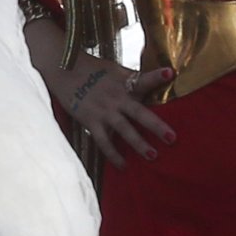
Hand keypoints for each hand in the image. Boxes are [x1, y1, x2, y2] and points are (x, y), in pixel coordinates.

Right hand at [55, 52, 173, 164]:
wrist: (64, 71)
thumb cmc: (93, 70)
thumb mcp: (114, 70)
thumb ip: (132, 79)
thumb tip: (154, 81)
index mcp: (124, 82)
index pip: (142, 79)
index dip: (156, 76)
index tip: (170, 73)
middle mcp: (116, 97)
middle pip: (138, 112)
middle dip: (156, 125)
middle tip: (172, 138)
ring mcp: (104, 111)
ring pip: (124, 130)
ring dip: (138, 143)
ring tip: (152, 156)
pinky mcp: (91, 121)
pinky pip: (104, 141)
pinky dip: (113, 155)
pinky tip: (123, 166)